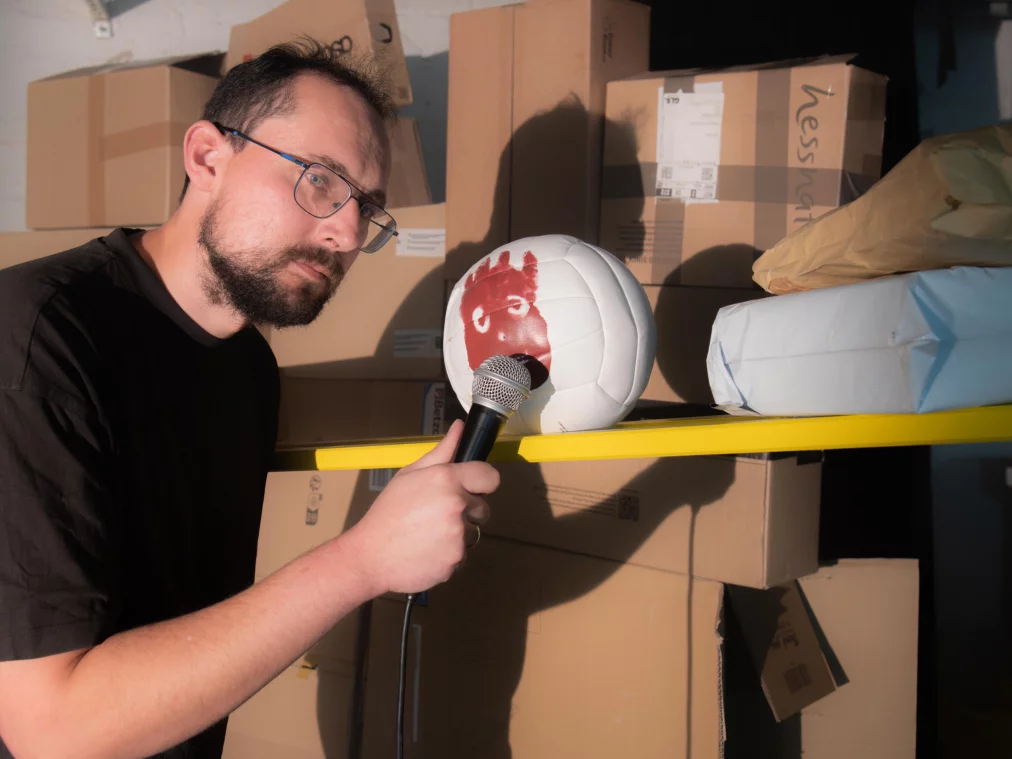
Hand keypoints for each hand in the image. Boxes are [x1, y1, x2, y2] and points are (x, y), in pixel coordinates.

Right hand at [342, 420, 498, 594]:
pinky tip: (428, 552)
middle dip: (467, 512)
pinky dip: (450, 555)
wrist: (370, 556)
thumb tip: (460, 427)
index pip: (490, 477)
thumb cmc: (388, 512)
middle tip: (437, 516)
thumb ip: (441, 452)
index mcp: (446, 479)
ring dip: (458, 535)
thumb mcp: (409, 475)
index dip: (482, 483)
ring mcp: (458, 533)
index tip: (471, 490)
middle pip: (483, 508)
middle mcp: (457, 504)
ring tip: (429, 535)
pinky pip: (463, 554)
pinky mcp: (457, 558)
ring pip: (473, 533)